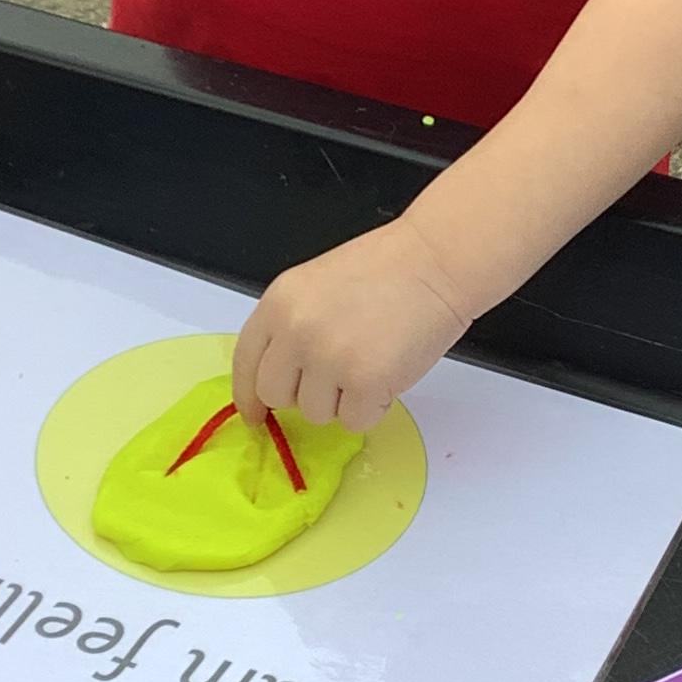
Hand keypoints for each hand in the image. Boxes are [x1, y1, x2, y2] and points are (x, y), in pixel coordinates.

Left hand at [233, 222, 470, 428]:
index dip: (249, 396)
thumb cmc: (390, 268)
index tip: (255, 415)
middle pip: (276, 395)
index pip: (245, 362)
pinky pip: (355, 420)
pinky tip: (388, 372)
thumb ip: (292, 326)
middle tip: (337, 375)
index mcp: (278, 303)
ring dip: (343, 400)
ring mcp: (327, 358)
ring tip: (371, 360)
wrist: (437, 261)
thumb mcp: (316, 286)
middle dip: (304, 394)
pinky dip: (373, 406)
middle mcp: (295, 331)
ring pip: (316, 413)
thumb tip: (284, 376)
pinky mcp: (363, 382)